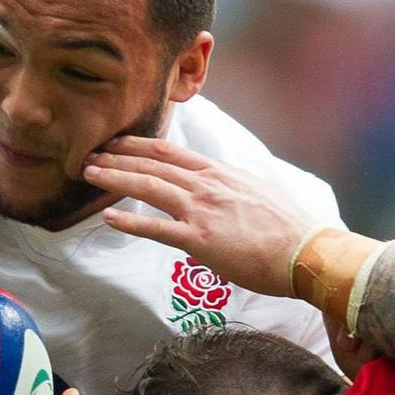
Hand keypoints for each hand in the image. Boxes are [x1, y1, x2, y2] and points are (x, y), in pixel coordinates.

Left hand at [84, 136, 314, 296]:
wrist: (306, 252)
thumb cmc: (289, 228)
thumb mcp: (260, 192)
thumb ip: (233, 186)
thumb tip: (224, 188)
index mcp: (220, 173)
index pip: (170, 151)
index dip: (138, 144)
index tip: (116, 142)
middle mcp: (207, 185)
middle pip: (152, 163)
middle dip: (116, 156)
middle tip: (88, 153)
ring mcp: (202, 210)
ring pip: (148, 187)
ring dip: (114, 178)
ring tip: (88, 174)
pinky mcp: (201, 239)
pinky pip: (156, 229)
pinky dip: (129, 223)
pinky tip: (108, 219)